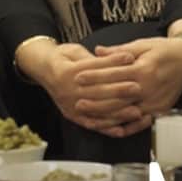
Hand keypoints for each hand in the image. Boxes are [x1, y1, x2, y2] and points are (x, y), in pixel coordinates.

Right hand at [17, 40, 143, 136]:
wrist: (43, 70)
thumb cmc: (63, 59)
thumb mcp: (74, 51)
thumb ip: (94, 58)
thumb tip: (115, 58)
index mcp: (69, 71)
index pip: (94, 67)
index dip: (113, 62)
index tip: (130, 59)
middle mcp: (68, 90)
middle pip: (98, 91)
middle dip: (119, 90)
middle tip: (138, 88)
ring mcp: (70, 105)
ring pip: (97, 110)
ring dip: (118, 112)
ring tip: (137, 111)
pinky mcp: (73, 116)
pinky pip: (92, 124)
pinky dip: (107, 128)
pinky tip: (122, 129)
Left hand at [85, 36, 181, 135]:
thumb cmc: (164, 50)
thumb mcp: (142, 45)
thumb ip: (119, 51)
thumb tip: (97, 51)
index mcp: (144, 69)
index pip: (114, 74)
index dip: (94, 76)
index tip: (78, 77)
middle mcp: (150, 87)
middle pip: (117, 97)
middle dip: (95, 101)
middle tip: (77, 102)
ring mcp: (155, 101)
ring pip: (126, 113)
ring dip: (105, 118)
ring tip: (88, 118)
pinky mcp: (159, 110)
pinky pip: (139, 123)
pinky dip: (125, 128)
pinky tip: (110, 129)